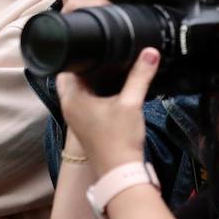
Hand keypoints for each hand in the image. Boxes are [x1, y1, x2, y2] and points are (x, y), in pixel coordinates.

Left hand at [57, 47, 159, 176]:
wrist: (121, 172)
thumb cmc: (119, 139)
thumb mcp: (131, 103)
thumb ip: (140, 75)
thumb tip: (150, 52)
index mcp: (72, 98)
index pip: (68, 66)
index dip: (81, 54)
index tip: (97, 45)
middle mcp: (69, 107)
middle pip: (74, 78)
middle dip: (90, 67)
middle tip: (107, 55)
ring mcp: (76, 118)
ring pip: (81, 90)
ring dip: (94, 81)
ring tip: (112, 69)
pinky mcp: (86, 125)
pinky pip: (87, 102)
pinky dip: (97, 94)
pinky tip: (114, 90)